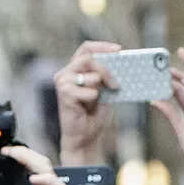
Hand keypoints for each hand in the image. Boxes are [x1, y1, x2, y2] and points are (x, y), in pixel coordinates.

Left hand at [0, 146, 108, 184]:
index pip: (35, 170)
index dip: (23, 160)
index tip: (6, 155)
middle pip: (41, 163)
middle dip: (24, 153)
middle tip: (6, 149)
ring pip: (46, 168)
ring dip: (30, 158)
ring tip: (14, 153)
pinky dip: (45, 180)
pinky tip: (33, 178)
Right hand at [54, 40, 122, 163]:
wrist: (85, 137)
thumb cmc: (93, 115)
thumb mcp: (105, 90)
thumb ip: (106, 75)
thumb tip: (120, 60)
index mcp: (76, 70)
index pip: (86, 48)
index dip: (102, 46)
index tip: (119, 50)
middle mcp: (66, 73)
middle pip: (88, 57)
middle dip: (106, 68)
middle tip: (116, 83)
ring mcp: (63, 83)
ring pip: (88, 71)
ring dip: (101, 83)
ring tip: (107, 94)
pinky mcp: (63, 94)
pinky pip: (86, 88)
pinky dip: (93, 96)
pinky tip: (91, 105)